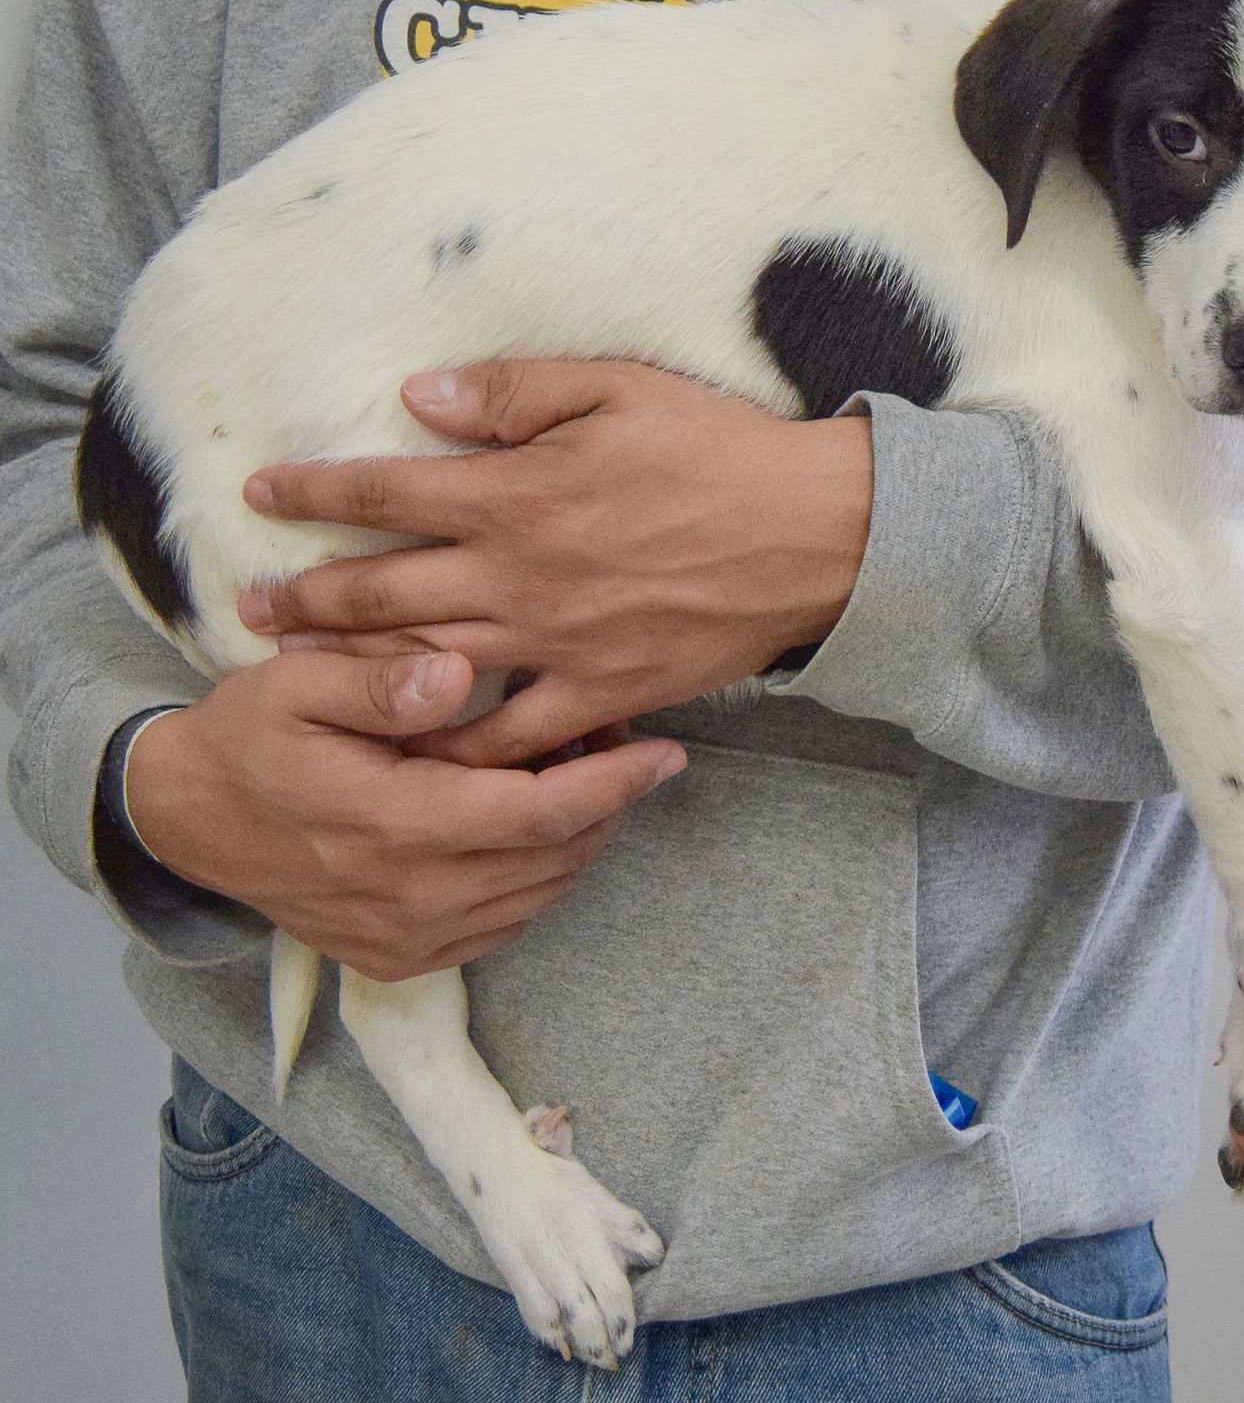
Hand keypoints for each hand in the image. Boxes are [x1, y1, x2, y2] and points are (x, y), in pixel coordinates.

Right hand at [124, 647, 686, 979]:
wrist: (185, 820)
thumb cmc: (249, 739)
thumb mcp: (298, 686)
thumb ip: (381, 682)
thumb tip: (459, 674)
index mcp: (394, 824)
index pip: (540, 813)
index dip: (615, 783)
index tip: (668, 752)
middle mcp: (410, 898)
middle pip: (556, 858)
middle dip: (608, 801)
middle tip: (619, 739)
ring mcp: (405, 939)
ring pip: (539, 894)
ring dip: (578, 838)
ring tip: (584, 773)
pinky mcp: (398, 960)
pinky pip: (504, 924)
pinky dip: (539, 877)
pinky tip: (535, 824)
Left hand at [237, 360, 871, 766]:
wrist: (811, 535)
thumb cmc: (718, 451)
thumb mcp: (617, 389)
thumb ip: (511, 393)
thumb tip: (420, 396)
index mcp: (514, 495)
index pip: (384, 492)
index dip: (314, 491)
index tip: (260, 493)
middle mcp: (516, 577)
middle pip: (384, 593)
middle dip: (307, 597)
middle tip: (251, 607)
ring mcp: (555, 646)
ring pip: (427, 667)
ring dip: (353, 671)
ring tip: (298, 675)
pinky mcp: (601, 692)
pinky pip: (514, 738)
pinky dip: (461, 749)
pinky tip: (418, 754)